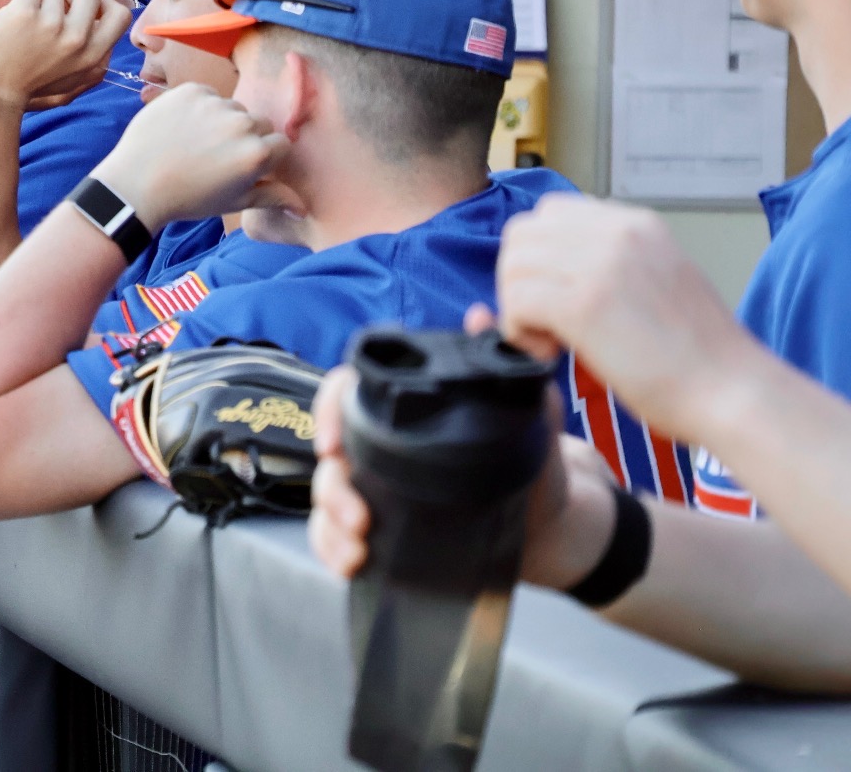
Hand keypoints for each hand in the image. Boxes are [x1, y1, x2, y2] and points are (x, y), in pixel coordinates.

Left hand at [0, 0, 132, 111]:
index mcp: (94, 57)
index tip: (80, 13)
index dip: (102, 6)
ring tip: (25, 27)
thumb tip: (101, 27)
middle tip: (52, 12)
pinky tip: (13, 19)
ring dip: (40, 2)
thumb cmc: (27, 89)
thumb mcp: (71, 87)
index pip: (120, 15)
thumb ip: (92, 62)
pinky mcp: (26, 13)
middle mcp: (78, 40)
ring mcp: (52, 25)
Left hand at [88, 84, 286, 227]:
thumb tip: (303, 209)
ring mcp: (215, 104)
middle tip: (217, 156)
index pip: (280, 144)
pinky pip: (207, 95)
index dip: (264, 156)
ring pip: (233, 108)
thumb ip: (273, 198)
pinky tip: (182, 128)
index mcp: (256, 153)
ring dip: (222, 120)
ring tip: (195, 143)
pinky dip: (199, 108)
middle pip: (259, 123)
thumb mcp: (234, 201)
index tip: (243, 166)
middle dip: (245, 137)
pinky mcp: (191, 90)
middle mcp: (241, 124)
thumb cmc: (188, 198)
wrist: (136, 183)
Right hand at [308, 350, 617, 593]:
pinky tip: (352, 563)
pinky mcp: (384, 529)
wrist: (555, 529)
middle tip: (360, 519)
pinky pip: (338, 536)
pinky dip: (332, 551)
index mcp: (403, 412)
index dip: (328, 412)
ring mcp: (380, 489)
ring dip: (330, 524)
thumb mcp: (528, 414)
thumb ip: (506, 366)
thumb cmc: (538, 465)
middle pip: (331, 457)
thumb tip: (480, 317)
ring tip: (359, 549)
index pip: (346, 393)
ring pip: (327, 498)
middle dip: (333, 489)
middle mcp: (383, 447)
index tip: (333, 445)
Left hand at [493, 195, 755, 443]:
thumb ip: (613, 262)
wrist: (733, 392)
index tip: (555, 296)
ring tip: (551, 342)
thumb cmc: (697, 355)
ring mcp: (601, 265)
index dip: (538, 256)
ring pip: (513, 267)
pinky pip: (516, 301)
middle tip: (544, 322)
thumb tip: (555, 269)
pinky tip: (551, 354)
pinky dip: (519, 332)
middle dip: (518, 279)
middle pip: (522, 234)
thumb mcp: (659, 279)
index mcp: (637, 225)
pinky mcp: (585, 304)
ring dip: (517, 308)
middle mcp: (618, 233)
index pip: (551, 213)